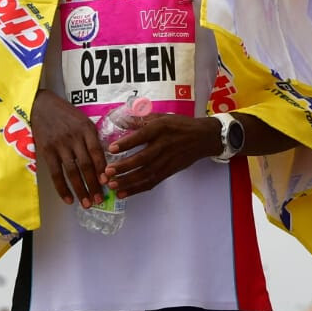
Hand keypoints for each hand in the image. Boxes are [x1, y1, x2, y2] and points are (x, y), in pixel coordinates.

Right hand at [29, 89, 105, 206]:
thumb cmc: (65, 113)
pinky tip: (68, 199)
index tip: (108, 182)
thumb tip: (102, 161)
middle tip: (100, 200)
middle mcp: (75, 137)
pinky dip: (62, 188)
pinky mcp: (46, 151)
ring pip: (72, 172)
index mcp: (87, 128)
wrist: (40, 105)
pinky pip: (56, 173)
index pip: (97, 152)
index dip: (102, 169)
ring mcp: (60, 145)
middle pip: (86, 165)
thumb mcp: (82, 119)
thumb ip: (91, 137)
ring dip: (80, 189)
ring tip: (87, 203)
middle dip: (94, 185)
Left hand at [104, 114, 222, 196]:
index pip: (142, 136)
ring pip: (146, 174)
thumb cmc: (180, 125)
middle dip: (124, 167)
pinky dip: (137, 189)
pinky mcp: (170, 171)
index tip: (111, 149)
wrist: (204, 137)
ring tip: (112, 185)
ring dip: (128, 181)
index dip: (127, 143)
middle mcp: (164, 144)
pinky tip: (124, 193)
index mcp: (161, 128)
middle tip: (107, 172)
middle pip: (142, 158)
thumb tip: (120, 120)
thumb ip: (141, 120)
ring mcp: (167, 160)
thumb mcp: (162, 117)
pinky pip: (152, 182)